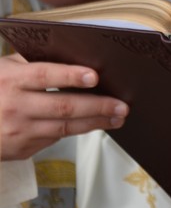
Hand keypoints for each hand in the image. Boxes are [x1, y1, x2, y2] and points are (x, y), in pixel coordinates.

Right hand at [0, 54, 127, 159]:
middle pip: (63, 107)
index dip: (70, 75)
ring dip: (94, 123)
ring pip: (64, 127)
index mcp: (9, 81)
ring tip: (116, 117)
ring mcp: (18, 132)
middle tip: (122, 105)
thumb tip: (71, 58)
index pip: (44, 76)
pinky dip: (75, 130)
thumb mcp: (3, 69)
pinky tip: (92, 124)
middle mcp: (14, 107)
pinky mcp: (20, 150)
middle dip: (97, 106)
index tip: (94, 76)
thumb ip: (31, 64)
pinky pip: (53, 138)